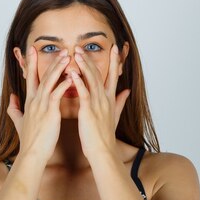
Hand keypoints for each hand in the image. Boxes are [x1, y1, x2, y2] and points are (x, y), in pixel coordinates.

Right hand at [7, 45, 74, 161]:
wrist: (32, 154)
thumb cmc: (29, 141)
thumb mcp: (18, 122)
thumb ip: (14, 109)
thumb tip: (11, 98)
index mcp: (29, 102)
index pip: (31, 78)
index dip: (31, 63)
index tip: (32, 50)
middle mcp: (34, 101)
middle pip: (41, 76)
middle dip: (50, 61)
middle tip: (59, 49)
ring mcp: (41, 106)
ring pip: (49, 81)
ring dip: (58, 68)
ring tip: (67, 57)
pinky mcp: (49, 113)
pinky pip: (57, 94)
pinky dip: (63, 85)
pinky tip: (71, 77)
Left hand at [70, 43, 130, 158]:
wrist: (103, 152)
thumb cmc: (104, 137)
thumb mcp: (115, 117)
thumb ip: (120, 102)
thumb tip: (126, 92)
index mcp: (110, 100)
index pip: (113, 76)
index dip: (114, 61)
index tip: (115, 47)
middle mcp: (105, 99)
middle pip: (100, 74)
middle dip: (91, 59)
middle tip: (82, 47)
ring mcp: (97, 104)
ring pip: (92, 80)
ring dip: (84, 65)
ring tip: (77, 53)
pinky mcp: (89, 111)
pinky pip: (84, 92)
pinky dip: (79, 81)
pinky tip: (73, 72)